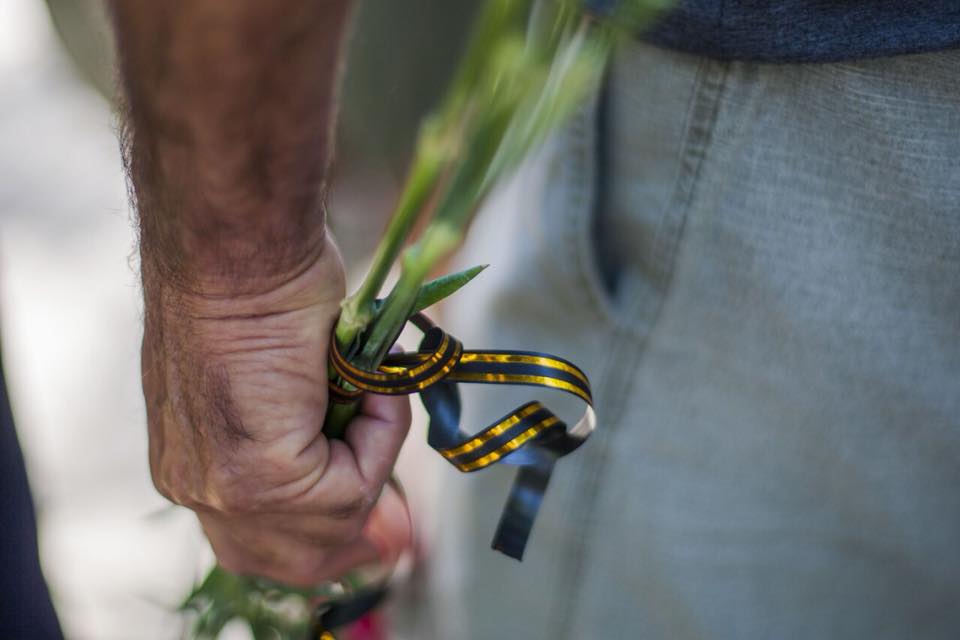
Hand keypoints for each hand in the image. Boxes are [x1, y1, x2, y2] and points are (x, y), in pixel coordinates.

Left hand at [141, 234, 411, 585]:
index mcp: (194, 466)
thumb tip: (373, 493)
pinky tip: (367, 378)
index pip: (260, 545)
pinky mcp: (260, 474)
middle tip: (400, 528)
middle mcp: (196, 488)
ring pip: (333, 521)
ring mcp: (224, 488)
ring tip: (373, 389)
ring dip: (373, 457)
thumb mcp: (283, 386)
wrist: (238, 245)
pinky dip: (380, 432)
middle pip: (295, 559)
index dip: (328, 541)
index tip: (380, 535)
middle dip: (355, 536)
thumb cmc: (260, 287)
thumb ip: (309, 441)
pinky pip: (352, 484)